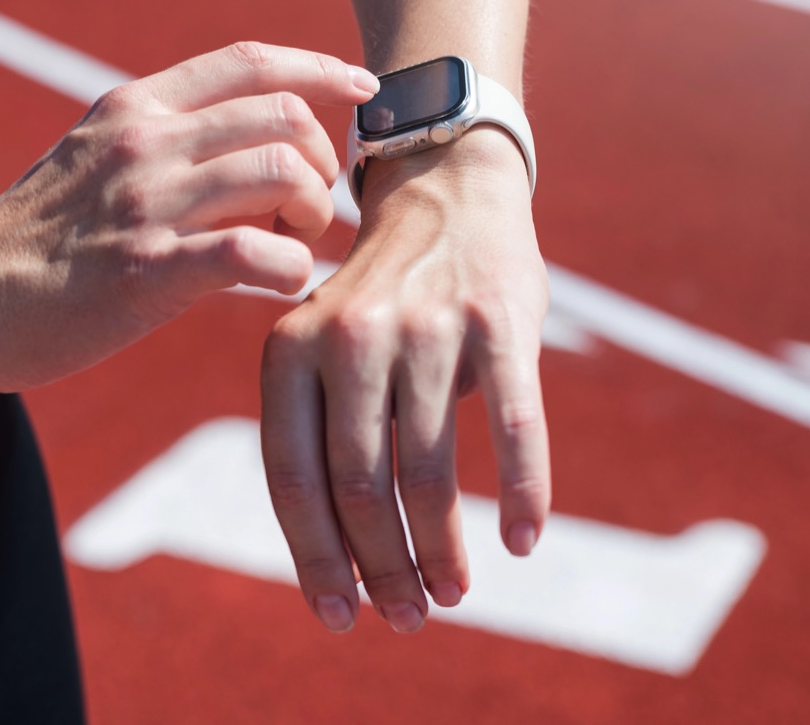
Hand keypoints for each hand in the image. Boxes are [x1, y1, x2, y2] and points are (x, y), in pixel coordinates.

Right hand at [0, 42, 377, 391]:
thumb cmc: (33, 241)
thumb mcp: (91, 159)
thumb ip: (161, 142)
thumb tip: (245, 147)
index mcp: (134, 108)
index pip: (250, 61)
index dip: (320, 68)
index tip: (361, 88)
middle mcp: (144, 141)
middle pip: (283, 114)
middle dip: (323, 161)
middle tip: (309, 208)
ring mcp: (145, 203)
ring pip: (279, 174)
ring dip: (310, 215)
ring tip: (292, 246)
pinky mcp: (147, 270)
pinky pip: (257, 253)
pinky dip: (292, 270)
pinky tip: (281, 285)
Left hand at [259, 127, 549, 633]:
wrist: (448, 194)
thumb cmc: (380, 301)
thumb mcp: (318, 347)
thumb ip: (314, 431)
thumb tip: (332, 563)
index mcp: (289, 349)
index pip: (292, 479)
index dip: (316, 559)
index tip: (340, 617)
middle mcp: (348, 336)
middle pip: (356, 485)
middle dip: (381, 567)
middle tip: (408, 616)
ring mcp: (425, 326)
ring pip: (426, 469)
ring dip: (441, 549)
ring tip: (453, 592)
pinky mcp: (497, 320)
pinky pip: (512, 427)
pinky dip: (520, 494)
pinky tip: (520, 541)